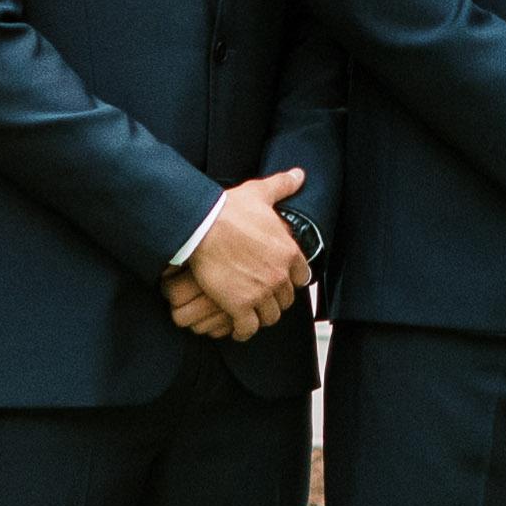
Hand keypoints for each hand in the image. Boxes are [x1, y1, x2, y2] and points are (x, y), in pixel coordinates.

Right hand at [172, 169, 310, 341]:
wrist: (202, 226)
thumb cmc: (230, 209)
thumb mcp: (260, 193)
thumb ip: (282, 186)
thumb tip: (299, 175)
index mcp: (288, 253)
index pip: (302, 278)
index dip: (292, 280)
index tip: (281, 280)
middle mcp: (279, 276)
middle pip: (286, 300)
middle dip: (276, 300)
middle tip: (263, 298)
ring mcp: (260, 293)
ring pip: (270, 317)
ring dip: (262, 316)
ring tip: (252, 314)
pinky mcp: (239, 306)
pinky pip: (247, 328)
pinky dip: (243, 331)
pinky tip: (237, 328)